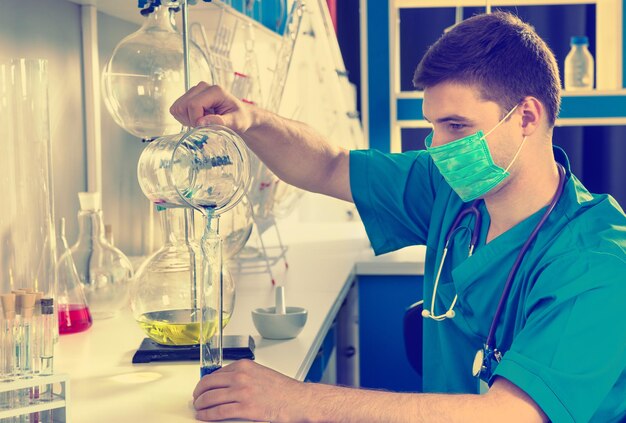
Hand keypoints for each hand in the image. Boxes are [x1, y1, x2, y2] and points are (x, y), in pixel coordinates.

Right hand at [170, 82, 253, 132]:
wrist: (239, 114)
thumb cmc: (239, 117)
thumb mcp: (236, 122)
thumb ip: (221, 121)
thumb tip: (201, 122)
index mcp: (215, 91)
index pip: (193, 105)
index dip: (196, 120)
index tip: (205, 128)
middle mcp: (203, 87)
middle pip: (183, 106)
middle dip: (191, 120)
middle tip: (205, 125)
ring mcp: (194, 90)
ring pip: (177, 108)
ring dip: (187, 119)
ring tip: (202, 121)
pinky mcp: (189, 96)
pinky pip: (177, 109)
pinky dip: (184, 118)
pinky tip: (197, 119)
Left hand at [193, 359, 309, 421]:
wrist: (297, 400)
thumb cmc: (283, 389)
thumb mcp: (260, 373)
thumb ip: (243, 375)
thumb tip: (227, 383)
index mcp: (244, 366)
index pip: (216, 373)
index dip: (205, 382)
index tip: (202, 388)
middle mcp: (241, 376)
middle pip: (209, 383)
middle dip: (199, 392)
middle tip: (196, 398)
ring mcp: (242, 392)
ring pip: (211, 398)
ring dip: (201, 404)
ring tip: (198, 408)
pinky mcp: (245, 408)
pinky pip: (219, 411)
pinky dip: (208, 415)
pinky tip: (204, 416)